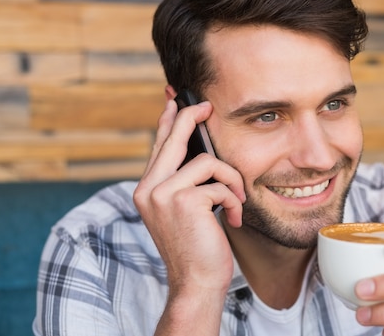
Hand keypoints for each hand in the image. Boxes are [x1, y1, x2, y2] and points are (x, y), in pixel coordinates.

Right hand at [133, 99, 245, 297]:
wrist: (196, 281)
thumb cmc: (197, 246)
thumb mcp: (186, 210)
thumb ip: (186, 181)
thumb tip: (202, 153)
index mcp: (147, 190)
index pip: (158, 146)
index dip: (168, 121)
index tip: (176, 101)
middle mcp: (148, 189)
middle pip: (173, 138)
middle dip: (192, 117)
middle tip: (208, 107)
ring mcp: (161, 194)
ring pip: (207, 162)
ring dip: (231, 181)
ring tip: (235, 203)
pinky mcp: (182, 200)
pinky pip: (220, 184)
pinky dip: (233, 200)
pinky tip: (232, 219)